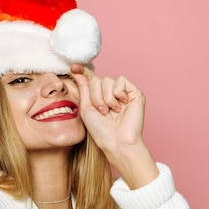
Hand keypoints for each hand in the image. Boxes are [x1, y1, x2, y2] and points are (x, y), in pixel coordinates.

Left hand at [70, 64, 157, 187]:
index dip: (82, 71)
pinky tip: (121, 105)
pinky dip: (117, 94)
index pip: (90, 79)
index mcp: (98, 96)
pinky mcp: (134, 92)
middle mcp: (110, 92)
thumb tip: (76, 70)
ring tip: (111, 111)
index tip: (74, 67)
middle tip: (102, 111)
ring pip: (107, 80)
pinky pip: (121, 81)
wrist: (116, 141)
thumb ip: (83, 88)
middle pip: (97, 80)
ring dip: (106, 98)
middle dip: (95, 96)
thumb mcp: (86, 107)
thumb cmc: (100, 130)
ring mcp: (122, 92)